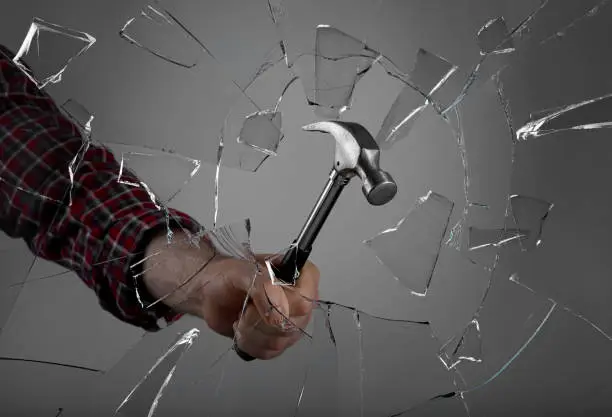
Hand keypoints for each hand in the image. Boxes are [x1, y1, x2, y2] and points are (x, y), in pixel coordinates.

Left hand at [142, 230, 319, 359]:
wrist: (212, 292)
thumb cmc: (229, 276)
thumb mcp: (243, 271)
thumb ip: (263, 285)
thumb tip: (280, 311)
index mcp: (301, 276)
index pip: (305, 300)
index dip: (281, 307)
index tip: (256, 303)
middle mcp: (302, 300)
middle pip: (291, 325)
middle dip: (259, 320)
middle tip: (245, 307)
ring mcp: (293, 323)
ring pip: (279, 341)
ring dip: (251, 332)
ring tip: (242, 317)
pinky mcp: (280, 341)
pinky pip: (270, 353)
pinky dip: (249, 343)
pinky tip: (243, 329)